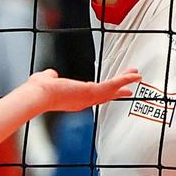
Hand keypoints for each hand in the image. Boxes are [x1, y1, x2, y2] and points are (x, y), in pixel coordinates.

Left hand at [23, 67, 140, 114]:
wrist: (38, 95)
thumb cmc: (38, 90)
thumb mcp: (46, 79)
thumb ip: (51, 76)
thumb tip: (52, 73)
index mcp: (75, 99)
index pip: (94, 95)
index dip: (104, 92)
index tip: (112, 92)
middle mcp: (85, 101)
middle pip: (106, 95)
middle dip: (119, 90)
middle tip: (130, 90)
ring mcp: (90, 98)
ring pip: (112, 89)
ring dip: (125, 82)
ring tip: (137, 76)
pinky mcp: (93, 91)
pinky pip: (113, 84)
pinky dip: (124, 80)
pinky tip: (134, 75)